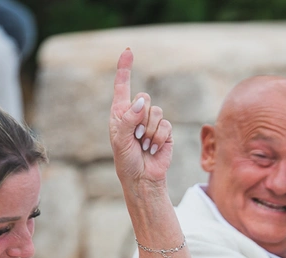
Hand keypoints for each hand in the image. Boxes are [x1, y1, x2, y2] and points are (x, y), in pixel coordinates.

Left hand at [108, 49, 172, 186]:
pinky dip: (159, 138)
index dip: (125, 68)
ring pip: (156, 112)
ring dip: (150, 132)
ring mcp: (151, 122)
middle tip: (136, 137)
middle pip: (145, 98)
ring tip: (144, 145)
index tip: (128, 51)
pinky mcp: (165, 131)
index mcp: (120, 113)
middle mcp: (136, 114)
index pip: (122, 86)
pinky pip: (165, 125)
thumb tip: (141, 102)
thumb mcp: (120, 141)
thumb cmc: (126, 161)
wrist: (143, 178)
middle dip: (141, 118)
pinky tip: (153, 149)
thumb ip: (128, 120)